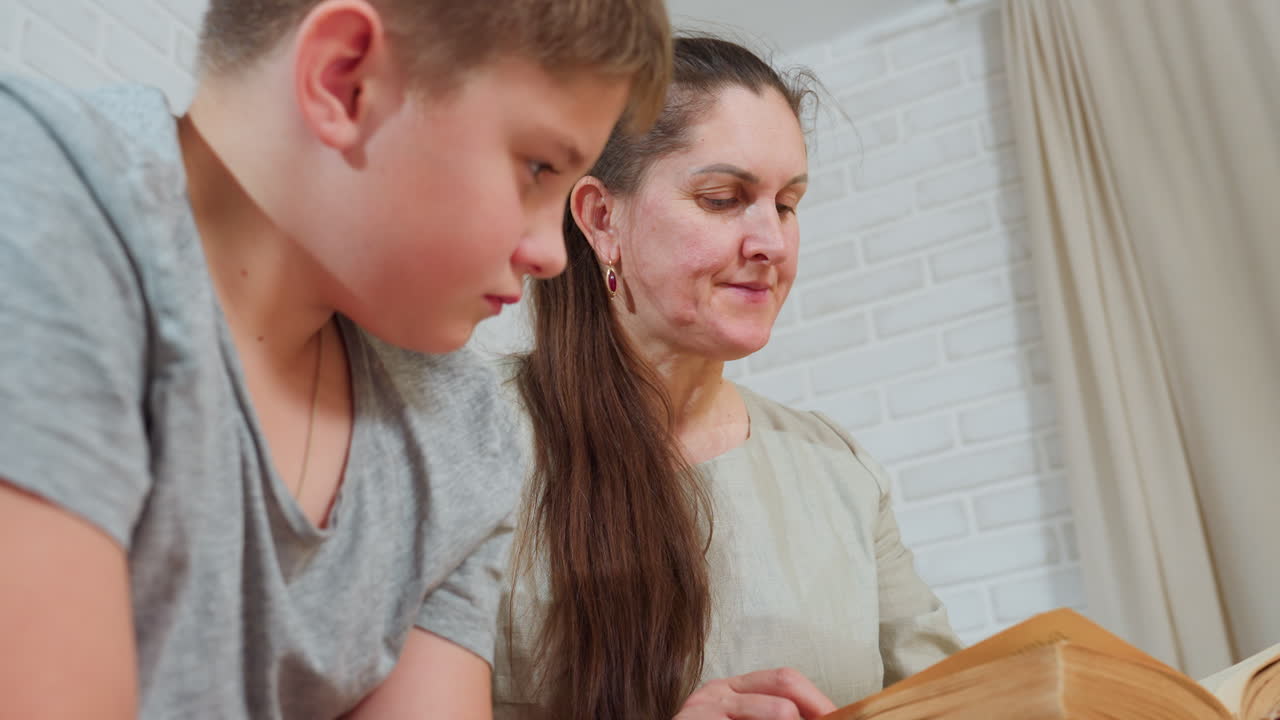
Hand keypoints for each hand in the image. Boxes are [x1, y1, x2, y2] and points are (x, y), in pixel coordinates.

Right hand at [673, 667, 837, 719]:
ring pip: (780, 710)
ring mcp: (706, 705)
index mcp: (734, 690)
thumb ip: (773, 718)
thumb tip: (823, 719)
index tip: (841, 719)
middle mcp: (720, 689)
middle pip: (785, 682)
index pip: (786, 680)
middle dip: (817, 707)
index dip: (819, 701)